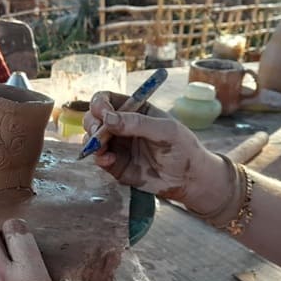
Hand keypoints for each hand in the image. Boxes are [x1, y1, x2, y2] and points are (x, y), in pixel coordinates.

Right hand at [82, 91, 229, 213]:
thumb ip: (138, 123)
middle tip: (98, 134)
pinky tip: (108, 161)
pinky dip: (99, 159)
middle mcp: (121, 126)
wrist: (188, 180)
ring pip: (92, 138)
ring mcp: (117, 145)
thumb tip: (108, 119)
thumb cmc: (182, 149)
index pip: (107, 99)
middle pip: (93, 117)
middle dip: (92, 124)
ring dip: (92, 142)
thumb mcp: (166, 131)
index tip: (103, 113)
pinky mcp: (115, 165)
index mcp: (134, 110)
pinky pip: (99, 159)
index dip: (100, 103)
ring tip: (102, 149)